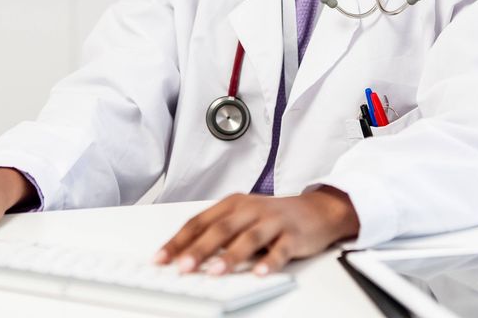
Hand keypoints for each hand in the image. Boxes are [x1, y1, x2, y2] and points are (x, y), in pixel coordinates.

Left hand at [153, 187, 358, 275]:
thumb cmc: (274, 216)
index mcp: (232, 204)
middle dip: (199, 250)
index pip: (199, 222)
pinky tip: (259, 273)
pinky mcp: (293, 234)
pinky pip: (280, 249)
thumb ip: (217, 233)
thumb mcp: (242, 218)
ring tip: (215, 272)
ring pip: (248, 238)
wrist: (317, 209)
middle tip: (182, 267)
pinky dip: (269, 262)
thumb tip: (184, 257)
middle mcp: (250, 209)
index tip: (160, 259)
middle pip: (220, 229)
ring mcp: (272, 220)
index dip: (178, 241)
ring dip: (230, 256)